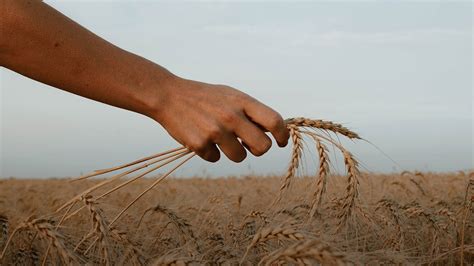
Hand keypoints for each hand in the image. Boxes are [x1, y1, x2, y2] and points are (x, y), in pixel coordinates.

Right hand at [151, 77, 288, 161]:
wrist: (169, 96)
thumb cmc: (204, 97)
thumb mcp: (230, 95)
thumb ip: (250, 111)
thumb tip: (272, 132)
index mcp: (242, 102)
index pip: (274, 121)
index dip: (282, 135)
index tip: (281, 142)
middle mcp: (231, 116)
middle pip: (262, 147)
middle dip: (258, 149)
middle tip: (249, 145)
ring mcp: (215, 131)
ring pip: (240, 157)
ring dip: (234, 152)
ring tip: (221, 139)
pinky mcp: (200, 144)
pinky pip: (215, 159)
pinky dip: (210, 152)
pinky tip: (201, 138)